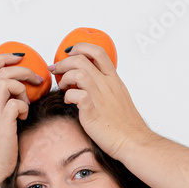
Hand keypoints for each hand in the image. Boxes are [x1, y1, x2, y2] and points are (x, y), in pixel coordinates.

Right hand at [0, 53, 43, 180]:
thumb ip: (3, 101)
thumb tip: (21, 89)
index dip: (4, 57)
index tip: (19, 59)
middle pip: (2, 71)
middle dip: (23, 71)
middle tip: (36, 80)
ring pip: (7, 82)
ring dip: (23, 90)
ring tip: (26, 104)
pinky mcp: (2, 123)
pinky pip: (16, 103)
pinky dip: (24, 107)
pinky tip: (23, 117)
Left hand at [49, 42, 152, 158]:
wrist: (132, 141)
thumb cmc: (125, 124)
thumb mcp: (119, 97)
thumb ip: (106, 87)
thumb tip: (91, 82)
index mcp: (114, 79)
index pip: (98, 52)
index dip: (80, 47)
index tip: (69, 53)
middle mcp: (107, 84)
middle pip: (81, 59)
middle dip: (64, 62)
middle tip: (56, 70)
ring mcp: (100, 96)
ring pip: (78, 73)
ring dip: (65, 77)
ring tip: (63, 86)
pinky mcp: (92, 110)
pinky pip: (76, 94)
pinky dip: (68, 95)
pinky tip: (69, 101)